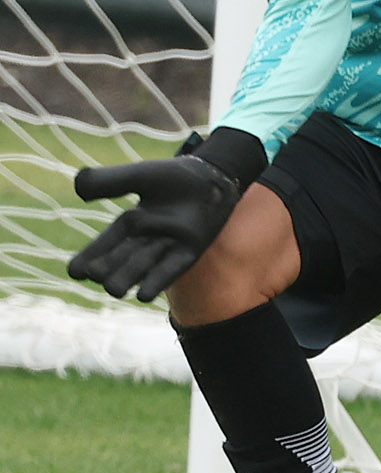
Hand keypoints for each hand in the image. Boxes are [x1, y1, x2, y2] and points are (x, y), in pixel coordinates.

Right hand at [69, 155, 242, 301]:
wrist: (213, 178)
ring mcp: (167, 248)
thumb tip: (78, 186)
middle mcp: (146, 240)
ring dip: (128, 277)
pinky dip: (157, 280)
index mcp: (130, 224)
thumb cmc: (175, 177)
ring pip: (142, 267)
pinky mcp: (189, 252)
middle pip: (121, 260)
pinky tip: (143, 296)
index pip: (103, 245)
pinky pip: (171, 269)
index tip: (74, 272)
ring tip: (113, 289)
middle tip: (95, 275)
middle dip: (108, 268)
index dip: (89, 258)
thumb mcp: (139, 176)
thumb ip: (110, 180)